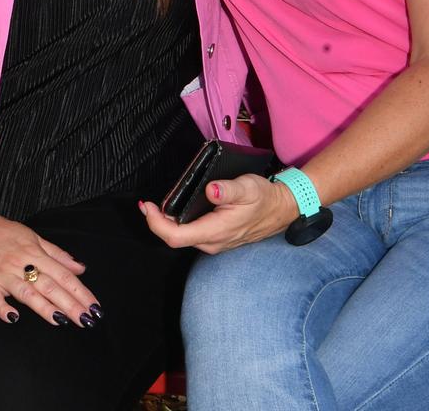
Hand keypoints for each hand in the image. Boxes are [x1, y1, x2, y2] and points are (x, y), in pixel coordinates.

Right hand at [0, 202, 100, 326]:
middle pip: (50, 286)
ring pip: (27, 292)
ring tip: (61, 320)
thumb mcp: (34, 238)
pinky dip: (3, 308)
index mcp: (35, 252)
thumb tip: (80, 268)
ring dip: (44, 307)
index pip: (63, 275)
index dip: (80, 291)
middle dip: (70, 303)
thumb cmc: (5, 234)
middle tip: (87, 319)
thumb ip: (57, 255)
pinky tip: (13, 318)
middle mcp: (21, 264)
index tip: (94, 306)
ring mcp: (3, 275)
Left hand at [140, 174, 297, 253]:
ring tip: (157, 206)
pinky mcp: (216, 238)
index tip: (148, 207)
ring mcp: (214, 242)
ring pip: (182, 238)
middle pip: (175, 239)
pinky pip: (191, 234)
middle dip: (157, 222)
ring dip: (167, 223)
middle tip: (147, 204)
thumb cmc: (264, 198)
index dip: (157, 224)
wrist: (280, 210)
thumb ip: (229, 189)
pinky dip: (178, 223)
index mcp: (216, 231)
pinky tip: (175, 211)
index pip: (176, 237)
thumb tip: (212, 190)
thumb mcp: (248, 187)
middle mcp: (212, 242)